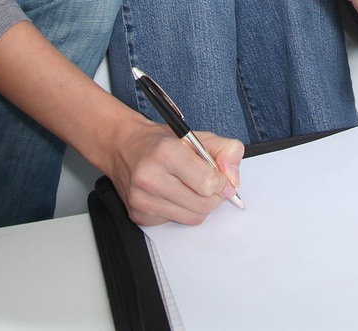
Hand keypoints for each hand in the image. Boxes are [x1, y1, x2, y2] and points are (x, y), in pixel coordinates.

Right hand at [109, 119, 244, 225]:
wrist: (123, 147)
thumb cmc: (160, 142)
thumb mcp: (198, 136)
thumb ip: (225, 150)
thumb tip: (233, 180)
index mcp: (165, 153)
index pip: (208, 183)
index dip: (220, 181)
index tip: (219, 177)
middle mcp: (150, 177)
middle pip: (203, 205)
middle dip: (213, 196)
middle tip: (209, 184)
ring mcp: (142, 199)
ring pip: (192, 218)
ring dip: (199, 205)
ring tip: (190, 187)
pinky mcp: (139, 215)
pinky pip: (176, 222)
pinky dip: (181, 211)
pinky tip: (173, 194)